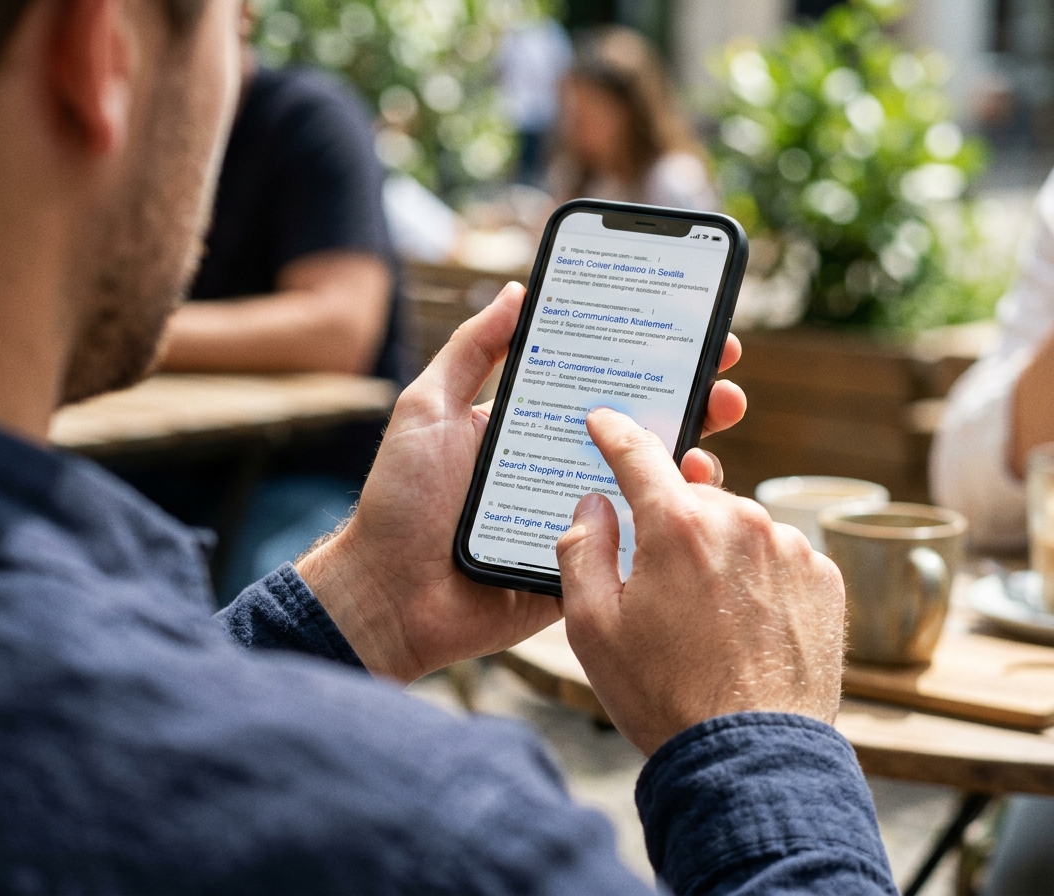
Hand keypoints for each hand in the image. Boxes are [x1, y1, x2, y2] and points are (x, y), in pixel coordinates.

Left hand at [298, 283, 746, 680]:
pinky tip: (691, 499)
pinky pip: (634, 543)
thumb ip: (471, 350)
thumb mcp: (427, 408)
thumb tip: (516, 290)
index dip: (646, 358)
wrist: (386, 594)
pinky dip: (667, 520)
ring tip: (712, 436)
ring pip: (647, 485)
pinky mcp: (586, 567)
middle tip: (722, 382)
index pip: (600, 385)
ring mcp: (578, 516)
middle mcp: (562, 468)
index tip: (691, 329)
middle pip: (639, 431)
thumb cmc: (400, 500)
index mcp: (532, 428)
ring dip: (689, 458)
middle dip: (688, 402)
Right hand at [557, 408, 845, 755]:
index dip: (615, 432)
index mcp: (678, 525)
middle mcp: (740, 520)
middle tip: (655, 583)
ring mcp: (790, 547)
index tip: (605, 419)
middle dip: (668, 525)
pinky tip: (742, 623)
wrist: (752, 757)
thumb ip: (582, 549)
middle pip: (690, 498)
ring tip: (704, 619)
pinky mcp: (824, 577)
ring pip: (735, 526)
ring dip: (715, 552)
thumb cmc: (665, 694)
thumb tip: (594, 505)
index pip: (638, 454)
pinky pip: (776, 555)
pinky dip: (755, 575)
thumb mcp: (591, 626)